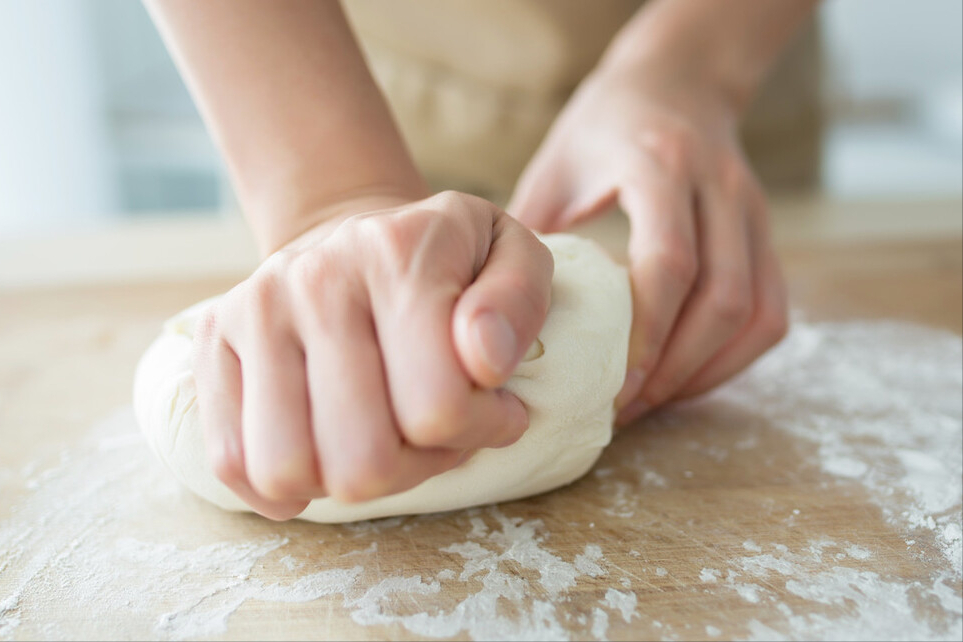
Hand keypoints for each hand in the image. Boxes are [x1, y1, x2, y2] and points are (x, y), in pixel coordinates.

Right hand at [192, 191, 552, 518]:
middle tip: (434, 428)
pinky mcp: (214, 344)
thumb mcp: (512, 253)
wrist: (352, 232)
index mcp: (398, 256)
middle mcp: (315, 281)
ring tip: (380, 437)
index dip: (480, 429)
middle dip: (415, 465)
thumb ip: (518, 301)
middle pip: (362, 461)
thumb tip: (485, 361)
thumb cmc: (446, 259)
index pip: (437, 408)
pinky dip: (283, 485)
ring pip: (290, 471)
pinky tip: (324, 453)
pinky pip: (230, 461)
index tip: (493, 405)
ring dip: (348, 480)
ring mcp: (254, 312)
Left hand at [509, 64, 787, 423]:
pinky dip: (736, 355)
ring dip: (709, 370)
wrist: (677, 80)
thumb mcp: (555, 166)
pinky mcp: (767, 231)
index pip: (670, 263)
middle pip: (723, 298)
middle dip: (675, 368)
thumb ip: (532, 234)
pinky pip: (772, 309)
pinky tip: (691, 374)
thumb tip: (500, 315)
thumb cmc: (603, 127)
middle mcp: (720, 187)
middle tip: (627, 406)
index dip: (646, 334)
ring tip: (656, 401)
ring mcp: (753, 209)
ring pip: (757, 311)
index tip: (612, 383)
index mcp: (660, 166)